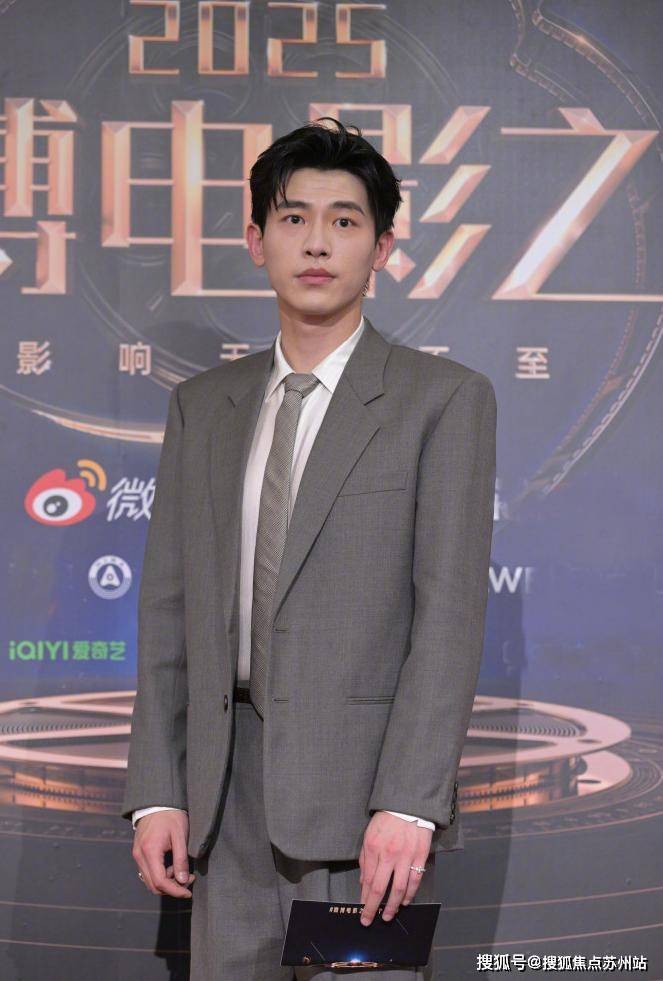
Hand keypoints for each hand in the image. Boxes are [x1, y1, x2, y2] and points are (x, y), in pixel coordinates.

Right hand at [132, 810, 195, 898]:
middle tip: (188, 879)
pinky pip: (147, 872)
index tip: (188, 892)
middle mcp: (139, 856)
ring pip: (149, 881)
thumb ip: (181, 860)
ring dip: (166, 882)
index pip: (160, 882)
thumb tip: (182, 881)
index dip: (175, 891)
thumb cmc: (171, 816)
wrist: (157, 802)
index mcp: (150, 851)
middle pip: (153, 885)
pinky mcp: (138, 853)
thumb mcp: (180, 836)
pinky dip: (160, 875)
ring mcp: (137, 855)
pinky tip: (171, 866)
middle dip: (172, 888)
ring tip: (181, 870)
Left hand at [359, 811, 432, 925]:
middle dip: (373, 908)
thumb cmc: (386, 820)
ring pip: (399, 889)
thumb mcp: (369, 835)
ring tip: (387, 916)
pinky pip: (415, 880)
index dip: (364, 898)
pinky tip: (405, 902)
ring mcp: (406, 856)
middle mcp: (388, 854)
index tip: (362, 910)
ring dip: (393, 906)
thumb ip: (365, 859)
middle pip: (380, 888)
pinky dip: (409, 894)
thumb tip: (363, 882)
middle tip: (369, 920)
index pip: (367, 880)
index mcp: (373, 848)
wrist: (408, 805)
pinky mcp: (420, 856)